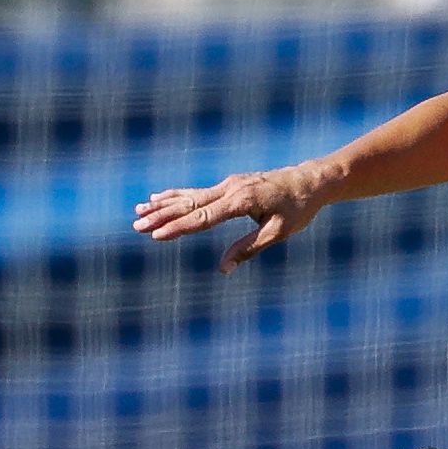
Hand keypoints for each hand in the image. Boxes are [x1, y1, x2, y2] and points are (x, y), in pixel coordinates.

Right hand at [134, 166, 331, 263]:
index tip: (156, 235)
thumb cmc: (298, 208)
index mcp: (242, 201)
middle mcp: (231, 189)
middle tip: (136, 225)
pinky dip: (177, 195)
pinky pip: (198, 192)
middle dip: (162, 216)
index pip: (203, 218)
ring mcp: (229, 184)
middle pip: (190, 205)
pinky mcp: (230, 184)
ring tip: (139, 211)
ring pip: (190, 196)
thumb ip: (249, 248)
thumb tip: (224, 268)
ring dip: (164, 204)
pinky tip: (159, 198)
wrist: (310, 180)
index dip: (179, 228)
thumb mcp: (278, 231)